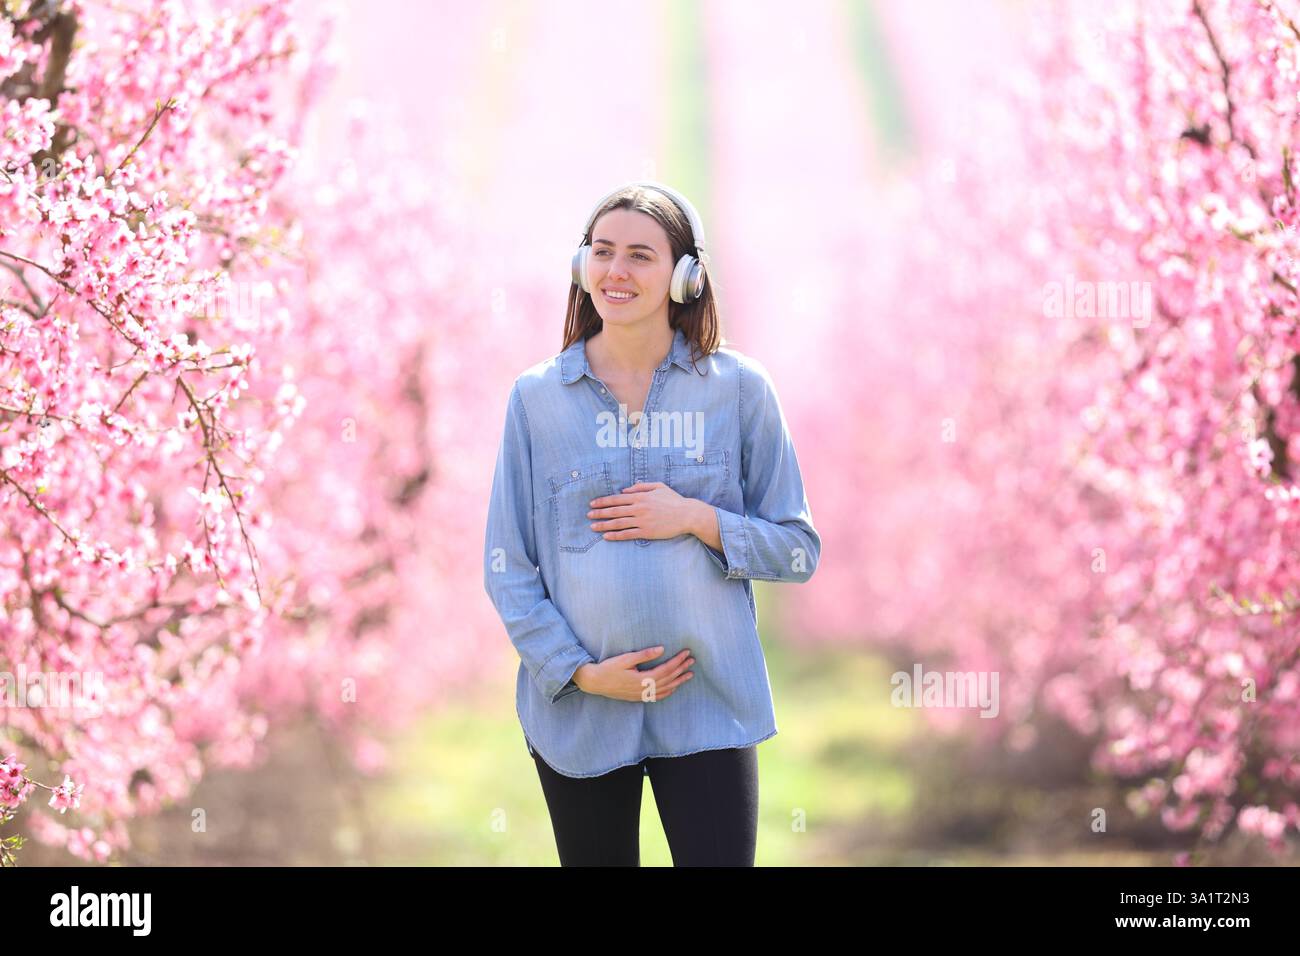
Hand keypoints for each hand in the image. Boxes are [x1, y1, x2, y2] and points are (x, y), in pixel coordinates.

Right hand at [573, 647, 694, 701]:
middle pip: (668, 679)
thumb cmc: (609, 668)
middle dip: (681, 669)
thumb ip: (645, 655)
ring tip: (689, 675)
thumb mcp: (626, 658)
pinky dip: (667, 692)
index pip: (666, 669)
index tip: (687, 653)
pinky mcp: (637, 697)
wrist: (595, 682)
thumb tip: (662, 649)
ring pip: (665, 689)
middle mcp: (644, 689)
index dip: (678, 661)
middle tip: (692, 661)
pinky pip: (657, 697)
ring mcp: (641, 695)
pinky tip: (673, 688)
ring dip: (678, 682)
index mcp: (643, 678)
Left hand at [587, 482, 702, 541]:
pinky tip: (606, 536)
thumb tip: (624, 490)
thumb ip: (640, 486)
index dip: (603, 501)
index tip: (592, 504)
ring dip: (604, 525)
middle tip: (588, 515)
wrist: (687, 515)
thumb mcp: (658, 487)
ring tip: (593, 527)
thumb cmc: (673, 500)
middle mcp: (639, 508)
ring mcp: (642, 521)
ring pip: (618, 523)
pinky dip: (615, 535)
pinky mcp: (646, 532)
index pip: (616, 498)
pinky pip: (627, 534)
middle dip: (599, 513)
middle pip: (614, 511)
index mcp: (640, 496)